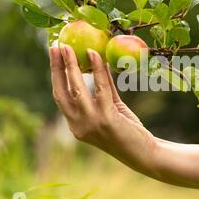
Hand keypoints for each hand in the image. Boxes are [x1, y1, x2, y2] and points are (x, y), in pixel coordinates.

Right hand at [49, 45, 198, 198]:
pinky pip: (100, 88)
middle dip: (56, 67)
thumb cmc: (128, 131)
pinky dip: (97, 69)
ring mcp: (91, 123)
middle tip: (55, 46)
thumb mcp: (112, 107)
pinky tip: (96, 54)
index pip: (60, 96)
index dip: (55, 75)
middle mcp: (78, 125)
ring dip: (71, 65)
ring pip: (76, 88)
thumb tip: (98, 61)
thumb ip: (104, 87)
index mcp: (75, 125)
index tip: (54, 55)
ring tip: (69, 47)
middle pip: (61, 91)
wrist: (144, 153)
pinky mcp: (107, 118)